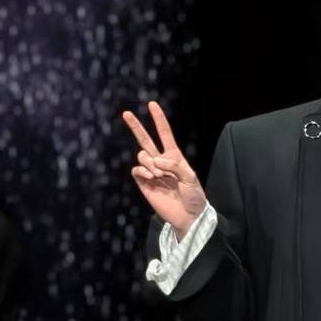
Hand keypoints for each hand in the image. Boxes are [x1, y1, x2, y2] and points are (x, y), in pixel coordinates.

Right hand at [121, 101, 206, 236]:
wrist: (187, 216)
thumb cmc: (193, 196)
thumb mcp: (191, 177)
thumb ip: (174, 165)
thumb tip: (156, 160)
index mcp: (174, 156)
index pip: (164, 133)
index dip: (158, 119)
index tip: (151, 104)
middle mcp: (161, 161)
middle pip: (145, 140)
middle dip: (136, 126)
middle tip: (126, 113)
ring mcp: (151, 172)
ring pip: (142, 155)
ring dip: (150, 163)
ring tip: (160, 175)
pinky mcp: (144, 183)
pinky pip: (137, 170)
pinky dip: (143, 171)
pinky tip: (152, 178)